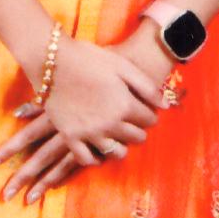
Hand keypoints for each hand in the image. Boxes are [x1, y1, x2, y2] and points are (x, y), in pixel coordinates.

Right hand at [0, 30, 169, 203]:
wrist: (52, 60)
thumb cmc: (89, 58)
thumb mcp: (122, 65)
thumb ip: (146, 86)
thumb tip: (166, 105)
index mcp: (125, 105)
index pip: (150, 120)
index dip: (150, 114)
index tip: (144, 109)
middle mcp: (110, 124)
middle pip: (136, 137)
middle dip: (138, 129)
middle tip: (132, 120)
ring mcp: (89, 133)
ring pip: (116, 152)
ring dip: (122, 145)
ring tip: (118, 135)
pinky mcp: (70, 137)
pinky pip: (87, 159)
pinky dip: (96, 158)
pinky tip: (99, 149)